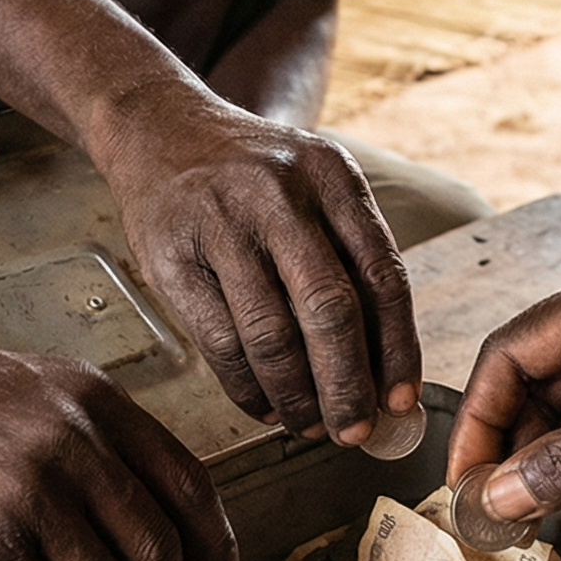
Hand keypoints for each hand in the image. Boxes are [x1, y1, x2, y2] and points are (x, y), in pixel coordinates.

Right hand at [94, 93, 419, 443]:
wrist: (159, 130)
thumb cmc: (250, 176)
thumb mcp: (313, 190)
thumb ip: (349, 260)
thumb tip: (384, 367)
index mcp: (332, 177)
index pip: (382, 274)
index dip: (397, 348)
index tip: (400, 400)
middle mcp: (279, 194)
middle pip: (329, 309)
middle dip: (346, 385)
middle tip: (354, 430)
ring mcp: (220, 223)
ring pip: (271, 334)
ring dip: (296, 396)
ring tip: (309, 425)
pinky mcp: (171, 257)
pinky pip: (219, 341)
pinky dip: (247, 387)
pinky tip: (265, 406)